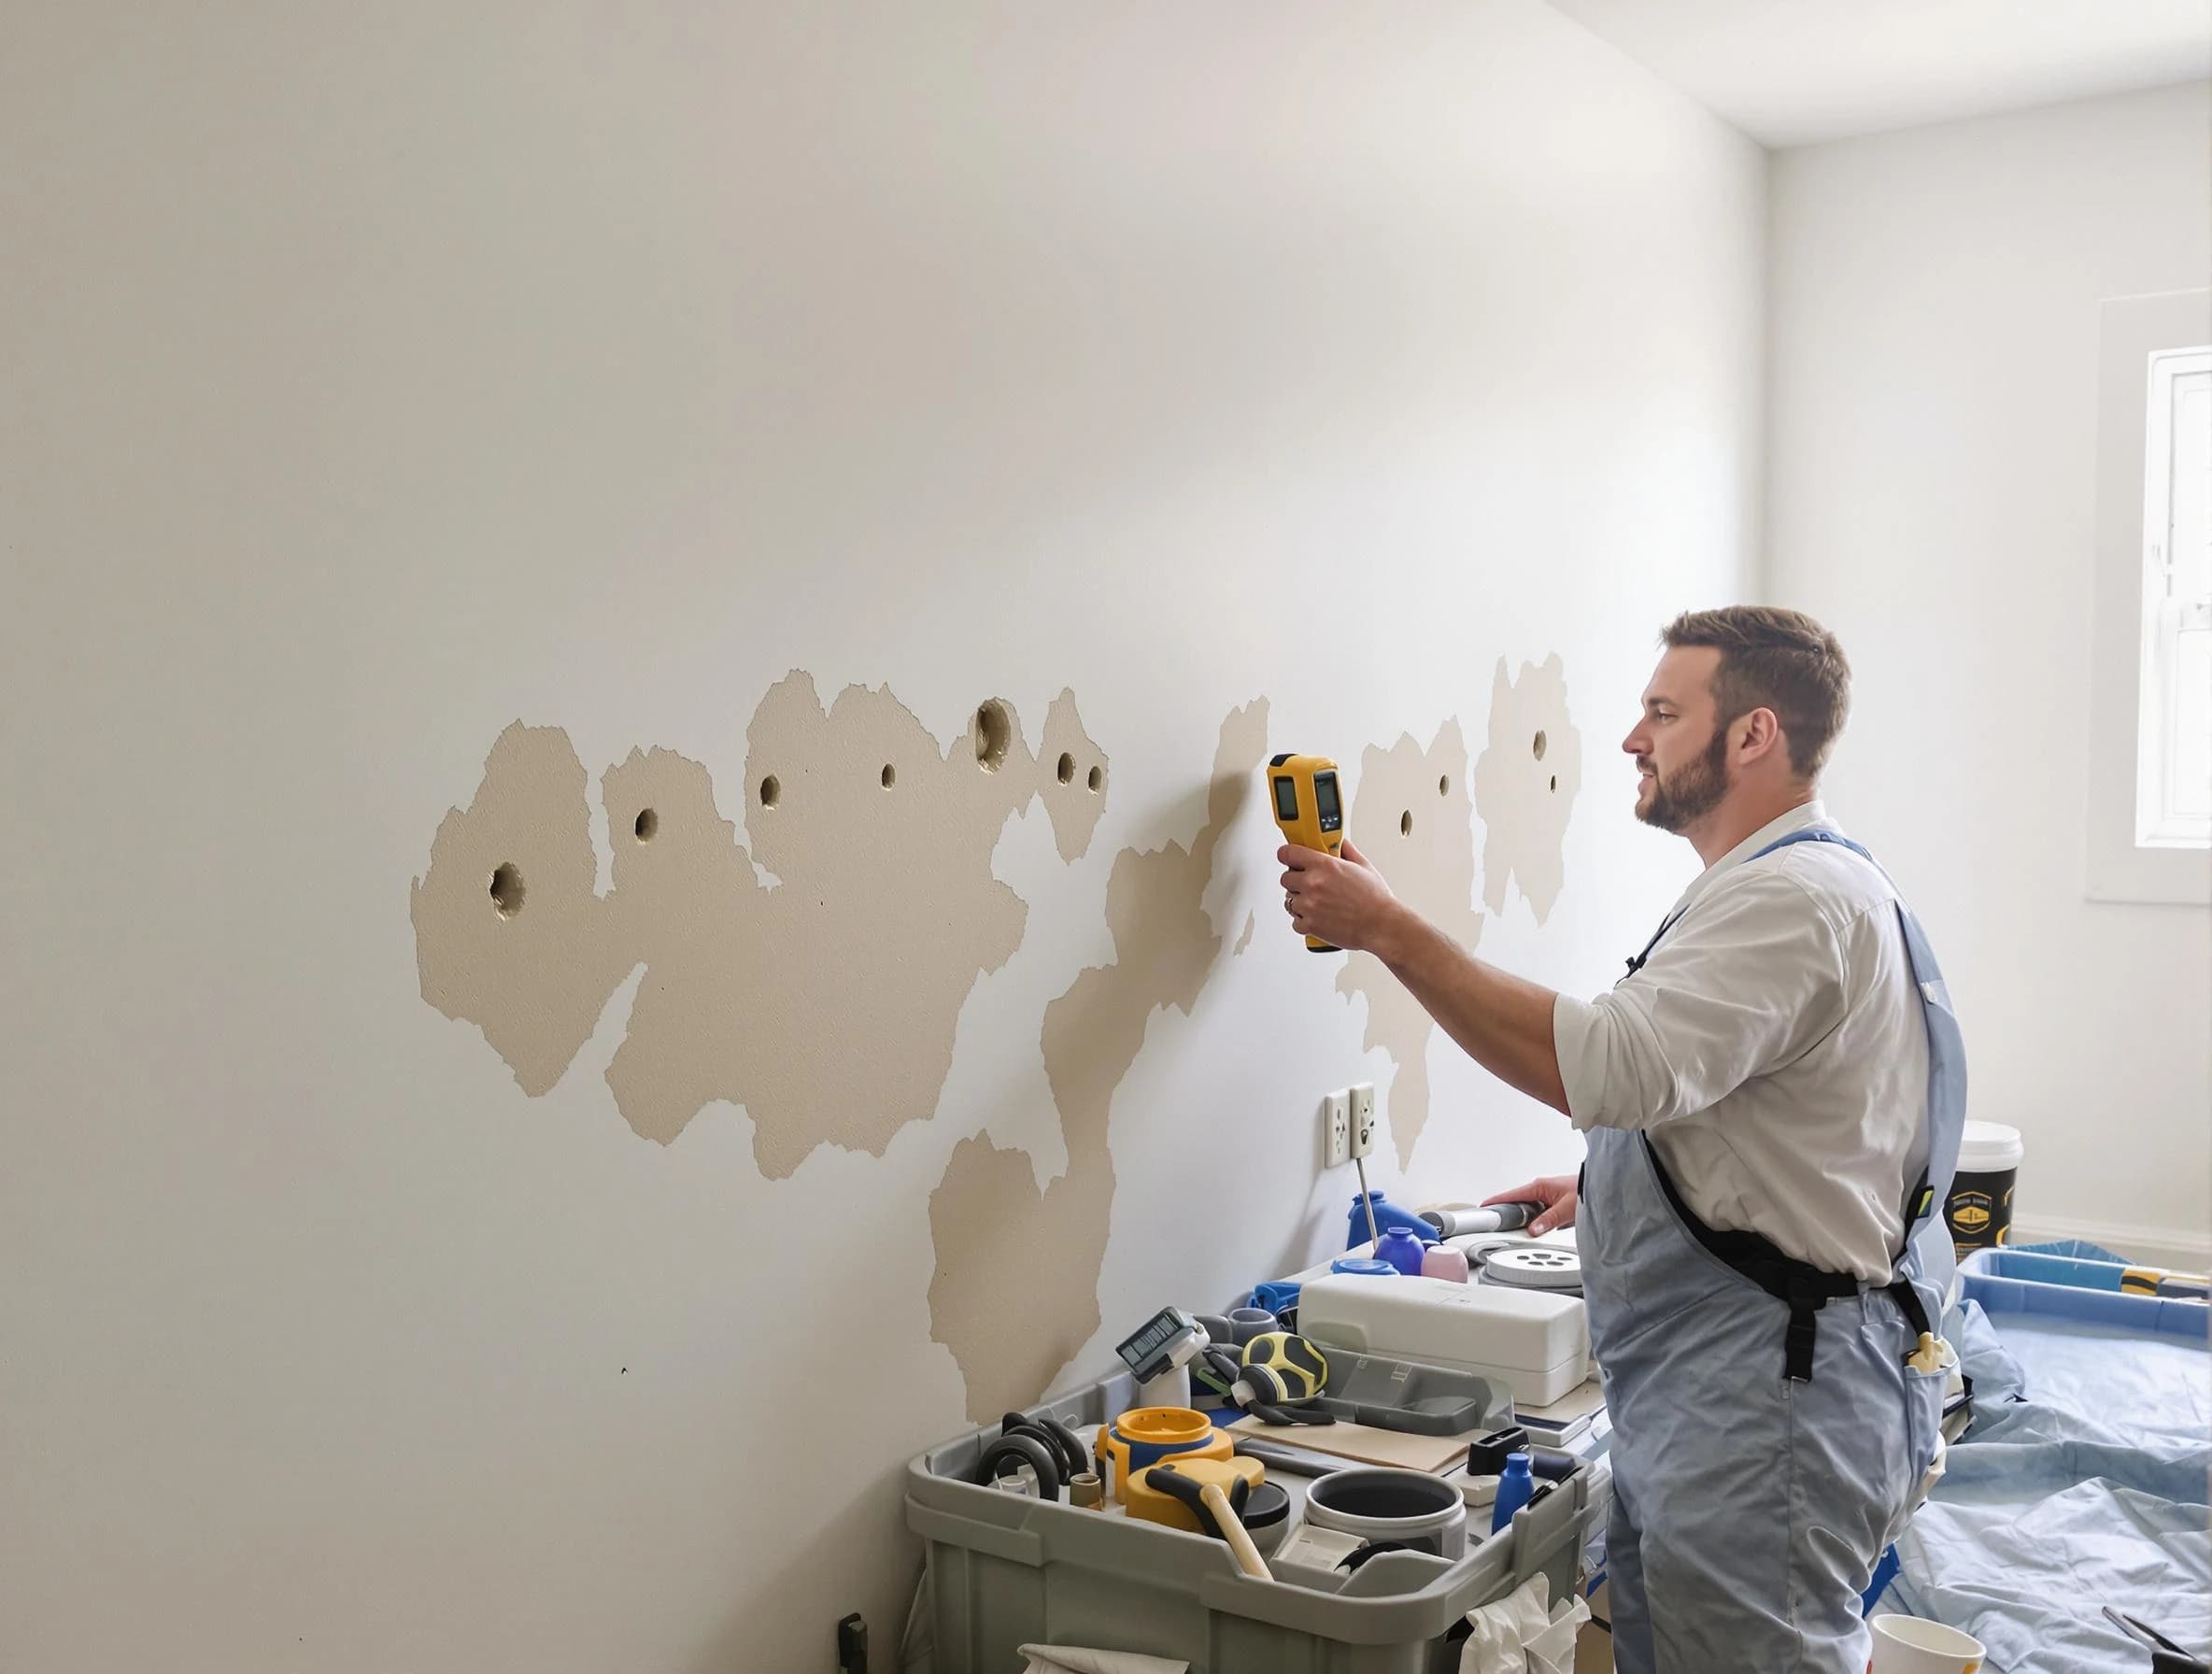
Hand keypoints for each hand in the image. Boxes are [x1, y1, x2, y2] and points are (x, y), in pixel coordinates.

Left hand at [1278, 839, 1401, 955]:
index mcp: (1324, 865)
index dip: (1287, 855)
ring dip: (1298, 901)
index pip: (1288, 853)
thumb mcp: (1364, 866)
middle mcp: (1313, 883)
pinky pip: (1295, 922)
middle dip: (1295, 880)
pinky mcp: (1310, 925)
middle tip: (1308, 884)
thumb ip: (1348, 851)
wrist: (1382, 925)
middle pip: (1285, 878)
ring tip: (1316, 903)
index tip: (1288, 857)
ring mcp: (1309, 905)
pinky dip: (1303, 921)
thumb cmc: (1376, 899)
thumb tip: (1340, 842)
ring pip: (1288, 901)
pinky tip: (1316, 918)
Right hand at [1484, 1173, 1578, 1234]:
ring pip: (1527, 1210)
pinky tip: (1535, 1230)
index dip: (1496, 1202)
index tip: (1482, 1208)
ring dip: (1523, 1220)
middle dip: (1508, 1215)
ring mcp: (1546, 1197)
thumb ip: (1549, 1220)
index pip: (1511, 1195)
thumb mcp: (1567, 1208)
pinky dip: (1533, 1221)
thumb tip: (1532, 1230)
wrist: (1604, 1185)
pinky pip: (1537, 1214)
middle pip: (1516, 1204)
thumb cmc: (1587, 1189)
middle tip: (1497, 1227)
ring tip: (1516, 1231)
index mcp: (1539, 1187)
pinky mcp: (1552, 1204)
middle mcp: (1540, 1190)